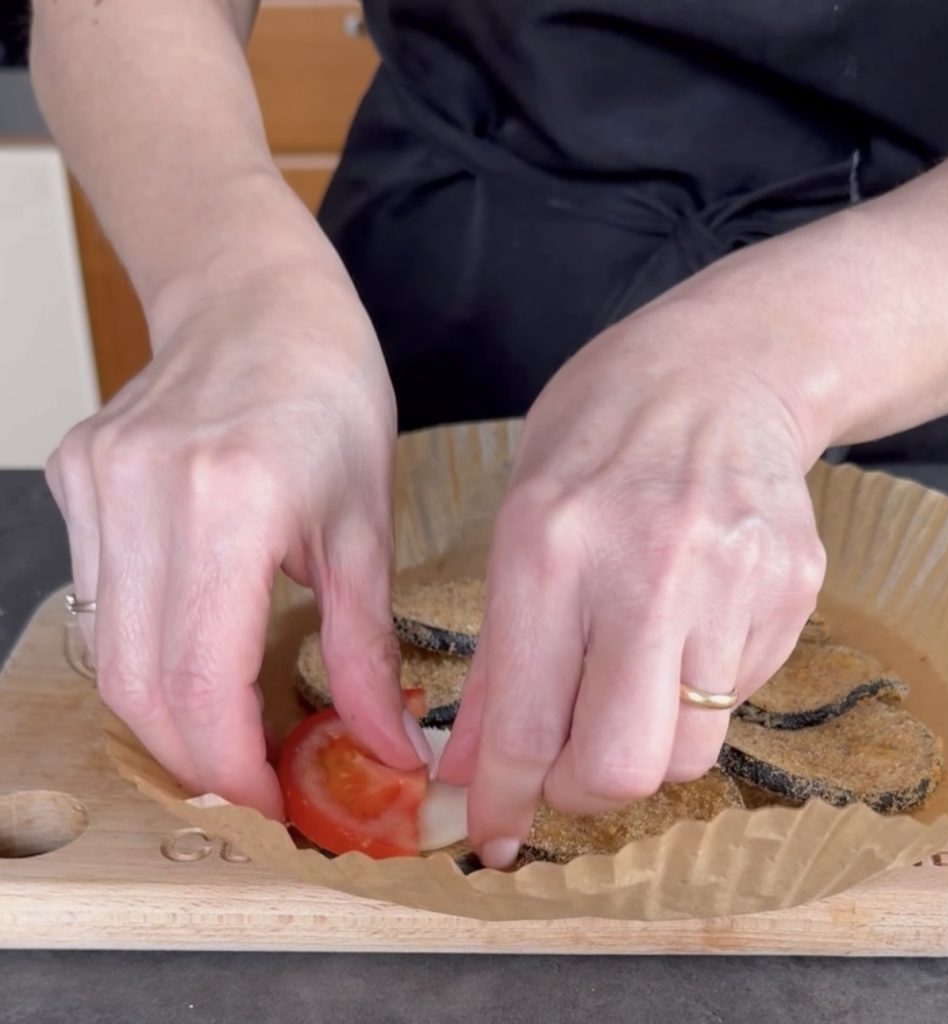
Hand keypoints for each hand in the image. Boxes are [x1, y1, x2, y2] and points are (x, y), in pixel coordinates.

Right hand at [47, 265, 424, 818]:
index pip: (198, 683)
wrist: (259, 302)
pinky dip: (146, 642)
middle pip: (135, 685)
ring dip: (167, 707)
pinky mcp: (75, 478)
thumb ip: (366, 651)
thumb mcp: (367, 527)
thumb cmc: (332, 397)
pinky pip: (97, 597)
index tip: (270, 798)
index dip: (229, 766)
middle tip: (253, 774)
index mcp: (232, 502)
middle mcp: (144, 492)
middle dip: (193, 755)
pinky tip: (196, 633)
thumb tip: (384, 750)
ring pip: (105, 652)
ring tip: (231, 717)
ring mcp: (96, 483)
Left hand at [438, 292, 828, 866]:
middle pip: (622, 768)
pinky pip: (738, 697)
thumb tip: (468, 769)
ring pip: (691, 751)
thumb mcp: (517, 524)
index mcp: (550, 547)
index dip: (499, 801)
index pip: (523, 723)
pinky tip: (685, 630)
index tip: (493, 834)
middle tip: (566, 771)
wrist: (720, 372)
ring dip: (646, 747)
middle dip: (583, 795)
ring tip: (629, 686)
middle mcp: (646, 568)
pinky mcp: (792, 588)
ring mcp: (732, 579)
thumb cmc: (597, 439)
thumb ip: (496, 658)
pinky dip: (697, 695)